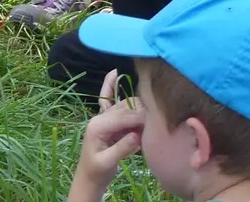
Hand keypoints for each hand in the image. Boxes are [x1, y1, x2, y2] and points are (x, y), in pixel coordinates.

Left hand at [68, 70, 144, 201]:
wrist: (89, 176)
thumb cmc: (97, 170)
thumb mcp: (108, 162)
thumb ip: (121, 149)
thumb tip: (137, 136)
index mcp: (98, 126)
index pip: (123, 117)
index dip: (141, 118)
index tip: (157, 120)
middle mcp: (99, 118)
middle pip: (125, 108)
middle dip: (142, 109)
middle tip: (160, 110)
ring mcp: (102, 117)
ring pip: (123, 105)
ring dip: (138, 104)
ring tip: (154, 99)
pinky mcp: (107, 120)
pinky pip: (108, 99)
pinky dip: (110, 86)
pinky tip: (114, 73)